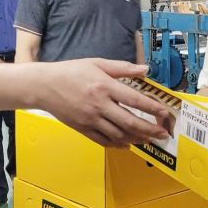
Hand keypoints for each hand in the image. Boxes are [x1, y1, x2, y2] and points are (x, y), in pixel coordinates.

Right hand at [40, 58, 174, 147]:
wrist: (44, 86)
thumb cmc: (71, 72)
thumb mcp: (98, 63)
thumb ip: (123, 68)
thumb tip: (145, 69)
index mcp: (104, 86)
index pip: (134, 99)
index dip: (152, 107)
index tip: (164, 113)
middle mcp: (99, 105)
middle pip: (130, 121)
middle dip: (150, 129)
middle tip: (162, 133)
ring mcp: (90, 119)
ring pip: (119, 134)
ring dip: (137, 139)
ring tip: (149, 139)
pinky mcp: (83, 128)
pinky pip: (103, 140)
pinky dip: (118, 144)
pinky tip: (127, 144)